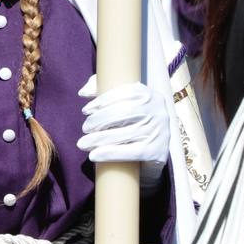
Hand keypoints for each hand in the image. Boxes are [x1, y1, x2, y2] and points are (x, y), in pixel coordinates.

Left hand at [78, 76, 169, 190]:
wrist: (152, 146)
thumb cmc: (130, 119)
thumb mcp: (118, 100)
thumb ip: (99, 88)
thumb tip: (83, 92)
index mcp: (147, 95)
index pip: (125, 93)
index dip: (102, 100)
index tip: (86, 110)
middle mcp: (157, 111)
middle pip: (126, 112)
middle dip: (100, 119)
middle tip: (85, 128)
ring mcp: (160, 131)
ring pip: (127, 133)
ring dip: (100, 138)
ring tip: (83, 143)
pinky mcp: (157, 151)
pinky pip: (133, 152)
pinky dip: (111, 153)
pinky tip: (94, 155)